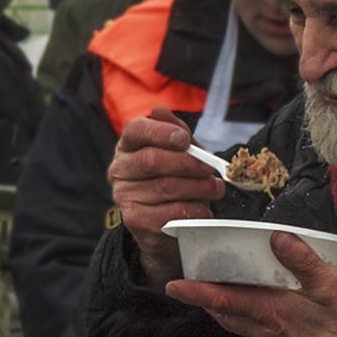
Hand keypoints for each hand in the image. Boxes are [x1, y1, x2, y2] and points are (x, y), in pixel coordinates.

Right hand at [109, 106, 224, 287]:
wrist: (167, 225)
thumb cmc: (174, 181)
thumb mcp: (179, 153)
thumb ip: (175, 132)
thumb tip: (159, 111)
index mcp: (128, 146)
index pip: (135, 130)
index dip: (161, 132)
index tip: (184, 139)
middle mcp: (120, 169)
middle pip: (151, 159)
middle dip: (186, 163)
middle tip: (210, 169)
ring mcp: (124, 196)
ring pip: (165, 187)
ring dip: (198, 187)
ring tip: (215, 188)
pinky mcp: (135, 220)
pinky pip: (169, 213)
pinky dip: (193, 211)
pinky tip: (204, 211)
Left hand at [164, 232, 336, 336]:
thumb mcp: (331, 285)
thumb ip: (303, 261)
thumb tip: (276, 237)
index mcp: (270, 310)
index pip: (223, 299)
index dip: (196, 292)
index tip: (173, 286)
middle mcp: (263, 326)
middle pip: (222, 312)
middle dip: (200, 298)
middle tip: (185, 282)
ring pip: (233, 321)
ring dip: (216, 306)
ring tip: (208, 290)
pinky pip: (247, 327)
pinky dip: (235, 314)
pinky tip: (244, 304)